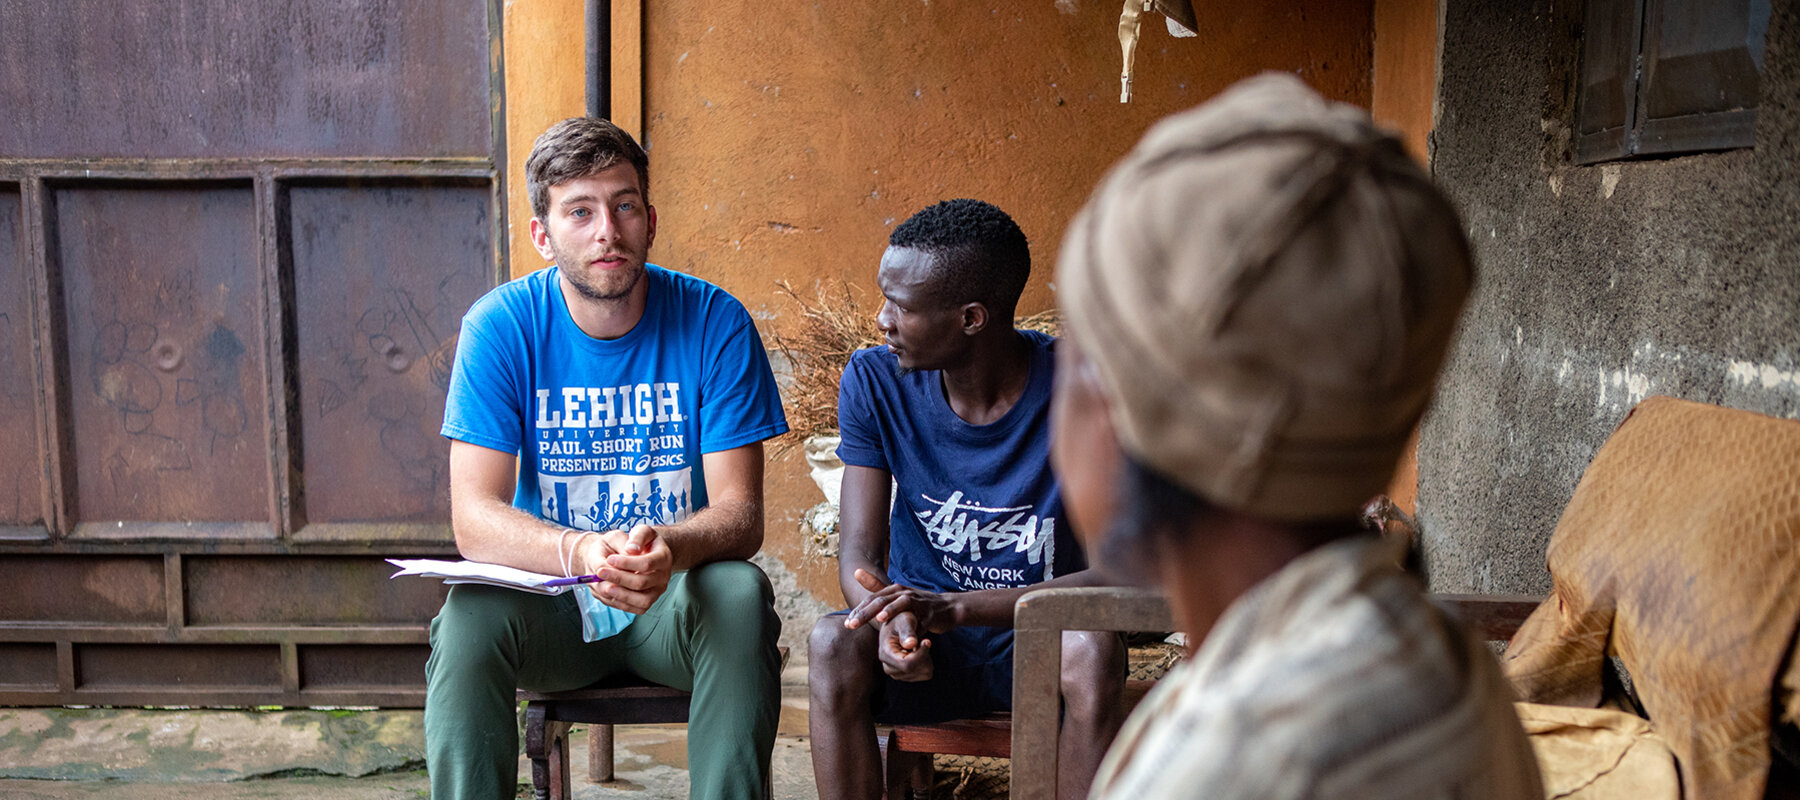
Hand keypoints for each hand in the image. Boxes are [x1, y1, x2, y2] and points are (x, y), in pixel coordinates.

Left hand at [583, 525, 672, 613]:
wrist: (642, 554)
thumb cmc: (640, 542)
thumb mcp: (640, 531)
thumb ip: (636, 537)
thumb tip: (630, 550)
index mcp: (664, 557)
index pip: (646, 563)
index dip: (626, 563)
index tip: (609, 559)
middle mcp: (664, 576)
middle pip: (642, 583)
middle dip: (619, 578)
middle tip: (600, 572)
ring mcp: (657, 591)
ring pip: (641, 601)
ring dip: (620, 595)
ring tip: (604, 587)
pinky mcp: (649, 601)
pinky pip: (637, 609)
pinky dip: (621, 603)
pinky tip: (609, 593)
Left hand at [843, 568, 959, 634]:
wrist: (947, 608)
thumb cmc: (917, 603)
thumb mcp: (896, 594)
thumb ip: (876, 585)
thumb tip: (855, 572)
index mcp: (894, 589)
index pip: (871, 599)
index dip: (858, 611)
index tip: (846, 623)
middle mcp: (904, 593)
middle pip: (882, 600)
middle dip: (866, 613)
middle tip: (851, 624)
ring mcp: (918, 602)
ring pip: (902, 604)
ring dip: (891, 610)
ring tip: (879, 618)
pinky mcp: (930, 613)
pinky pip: (920, 620)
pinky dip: (913, 626)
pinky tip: (907, 634)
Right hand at [876, 612, 933, 681]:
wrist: (897, 625)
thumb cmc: (901, 619)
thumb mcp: (905, 620)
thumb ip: (908, 631)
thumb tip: (911, 644)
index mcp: (885, 654)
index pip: (907, 664)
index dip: (921, 654)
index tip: (928, 641)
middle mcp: (888, 667)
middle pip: (916, 669)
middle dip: (924, 654)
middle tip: (920, 640)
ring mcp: (896, 674)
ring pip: (924, 672)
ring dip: (926, 657)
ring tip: (917, 645)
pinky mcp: (906, 676)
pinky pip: (926, 674)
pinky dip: (927, 662)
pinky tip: (918, 652)